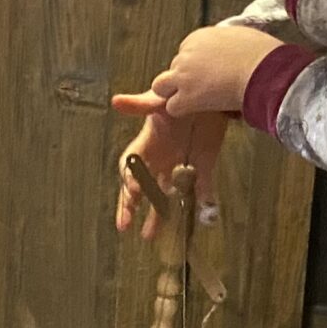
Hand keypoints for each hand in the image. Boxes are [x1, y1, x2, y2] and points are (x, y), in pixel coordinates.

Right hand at [107, 108, 228, 238]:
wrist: (210, 92)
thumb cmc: (179, 95)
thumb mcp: (159, 100)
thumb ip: (140, 105)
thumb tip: (116, 101)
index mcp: (148, 144)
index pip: (131, 167)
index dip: (128, 180)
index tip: (130, 193)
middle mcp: (161, 159)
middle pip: (143, 187)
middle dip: (131, 206)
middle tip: (124, 224)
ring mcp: (182, 164)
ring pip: (167, 194)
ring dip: (159, 214)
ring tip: (150, 235)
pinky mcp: (204, 165)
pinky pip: (202, 187)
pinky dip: (203, 201)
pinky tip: (202, 217)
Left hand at [148, 23, 282, 119]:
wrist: (266, 70)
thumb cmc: (264, 55)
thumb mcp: (241, 36)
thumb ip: (228, 42)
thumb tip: (234, 47)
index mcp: (199, 37)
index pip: (186, 52)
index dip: (197, 66)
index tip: (210, 73)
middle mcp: (186, 53)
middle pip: (174, 68)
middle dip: (185, 79)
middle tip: (203, 88)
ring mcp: (184, 75)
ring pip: (162, 86)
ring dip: (174, 93)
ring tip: (194, 100)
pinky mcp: (187, 96)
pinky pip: (172, 107)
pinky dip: (183, 110)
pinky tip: (199, 110)